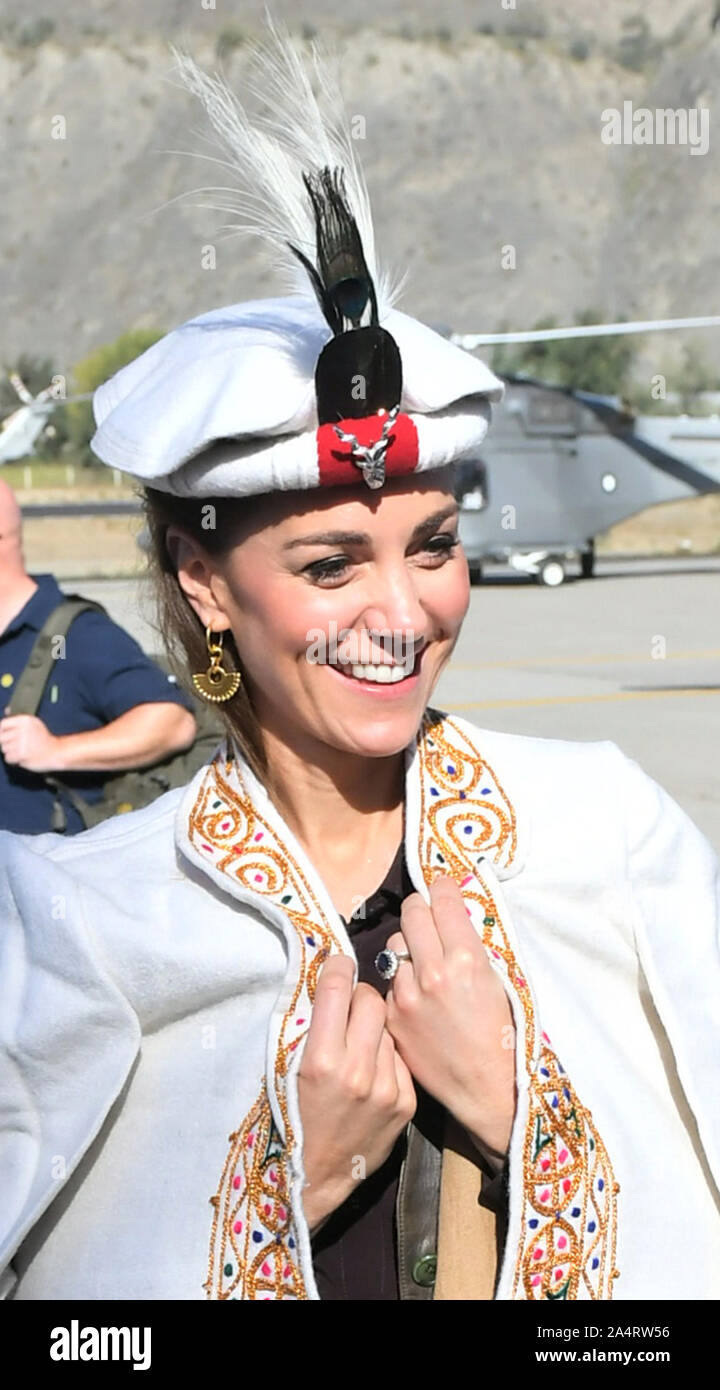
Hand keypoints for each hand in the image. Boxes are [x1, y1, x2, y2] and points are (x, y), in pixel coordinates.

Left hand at [0, 715, 62, 772]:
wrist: (56, 752)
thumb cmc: (44, 739)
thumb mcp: (34, 723)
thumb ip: (19, 719)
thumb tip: (6, 710)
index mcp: (25, 720)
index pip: (3, 724)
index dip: (3, 732)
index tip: (7, 736)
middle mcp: (23, 729)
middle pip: (1, 737)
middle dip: (6, 743)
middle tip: (15, 745)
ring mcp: (22, 742)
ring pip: (4, 749)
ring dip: (11, 752)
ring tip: (22, 751)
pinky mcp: (22, 754)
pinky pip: (8, 758)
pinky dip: (14, 759)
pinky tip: (22, 757)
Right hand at [297, 954, 415, 1232]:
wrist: (316, 1176)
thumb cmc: (291, 1116)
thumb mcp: (285, 1069)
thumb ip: (308, 1026)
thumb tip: (329, 979)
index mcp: (320, 1061)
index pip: (338, 990)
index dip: (338, 968)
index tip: (338, 962)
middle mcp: (357, 1072)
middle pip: (372, 1000)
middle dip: (360, 996)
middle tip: (350, 1006)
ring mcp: (387, 1089)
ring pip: (389, 1027)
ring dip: (374, 1027)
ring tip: (359, 1043)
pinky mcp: (406, 1103)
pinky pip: (400, 1058)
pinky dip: (386, 1056)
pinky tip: (372, 1070)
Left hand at [384, 874, 516, 1159]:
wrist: (485, 1087)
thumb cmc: (502, 1034)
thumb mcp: (496, 981)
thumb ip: (469, 945)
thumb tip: (451, 913)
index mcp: (465, 959)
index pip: (443, 902)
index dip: (442, 888)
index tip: (441, 885)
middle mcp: (431, 972)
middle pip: (411, 913)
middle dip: (420, 909)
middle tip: (427, 914)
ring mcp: (406, 996)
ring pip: (395, 946)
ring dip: (408, 948)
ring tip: (423, 963)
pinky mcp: (391, 1016)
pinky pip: (389, 981)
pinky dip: (400, 981)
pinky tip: (416, 996)